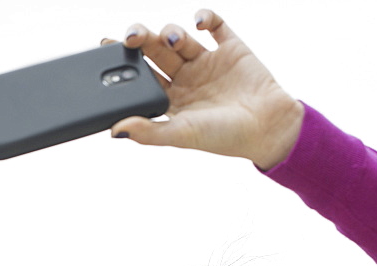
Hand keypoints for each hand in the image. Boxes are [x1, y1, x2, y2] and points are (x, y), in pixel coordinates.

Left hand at [108, 10, 303, 169]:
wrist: (269, 127)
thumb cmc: (225, 137)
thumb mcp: (182, 135)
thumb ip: (149, 132)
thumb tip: (115, 131)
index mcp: (172, 100)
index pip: (141, 77)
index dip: (125, 63)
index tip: (107, 48)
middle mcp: (186, 79)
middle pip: (155, 52)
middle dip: (141, 40)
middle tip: (132, 36)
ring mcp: (208, 62)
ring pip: (180, 37)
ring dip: (171, 33)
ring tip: (173, 39)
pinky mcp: (231, 48)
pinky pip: (215, 25)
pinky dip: (205, 17)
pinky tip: (199, 21)